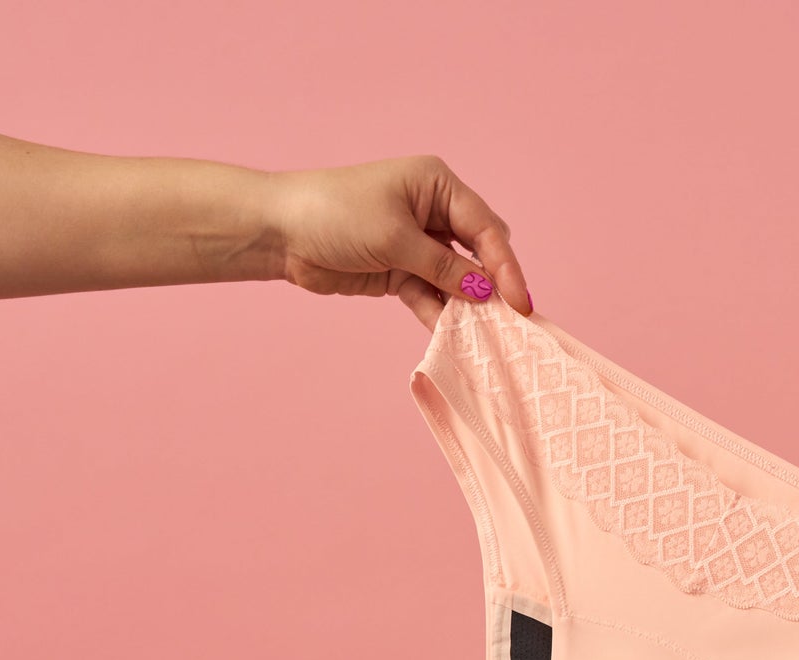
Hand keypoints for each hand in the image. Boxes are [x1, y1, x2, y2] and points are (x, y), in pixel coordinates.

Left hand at [267, 154, 532, 325]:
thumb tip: (485, 291)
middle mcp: (433, 212)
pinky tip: (451, 334)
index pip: (485, 228)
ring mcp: (418, 244)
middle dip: (493, 283)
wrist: (280, 231)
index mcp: (437, 186)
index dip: (505, 265)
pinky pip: (432, 295)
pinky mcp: (401, 271)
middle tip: (508, 319)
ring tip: (484, 334)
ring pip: (458, 279)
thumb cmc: (336, 214)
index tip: (518, 302)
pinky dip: (441, 314)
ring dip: (467, 305)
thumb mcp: (395, 239)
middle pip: (479, 252)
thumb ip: (443, 268)